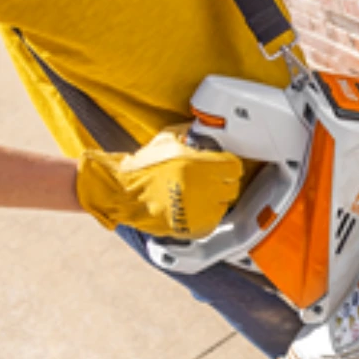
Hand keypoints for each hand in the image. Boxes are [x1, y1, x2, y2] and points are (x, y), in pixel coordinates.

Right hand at [76, 124, 242, 237]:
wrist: (123, 193)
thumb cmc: (143, 168)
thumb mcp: (167, 142)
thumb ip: (189, 136)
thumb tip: (203, 132)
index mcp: (199, 165)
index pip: (234, 167)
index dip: (229, 165)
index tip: (224, 166)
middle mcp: (203, 188)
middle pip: (233, 186)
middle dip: (224, 182)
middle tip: (211, 180)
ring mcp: (200, 210)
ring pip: (224, 205)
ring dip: (216, 199)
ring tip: (200, 194)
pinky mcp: (195, 227)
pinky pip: (213, 221)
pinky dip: (208, 215)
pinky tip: (195, 207)